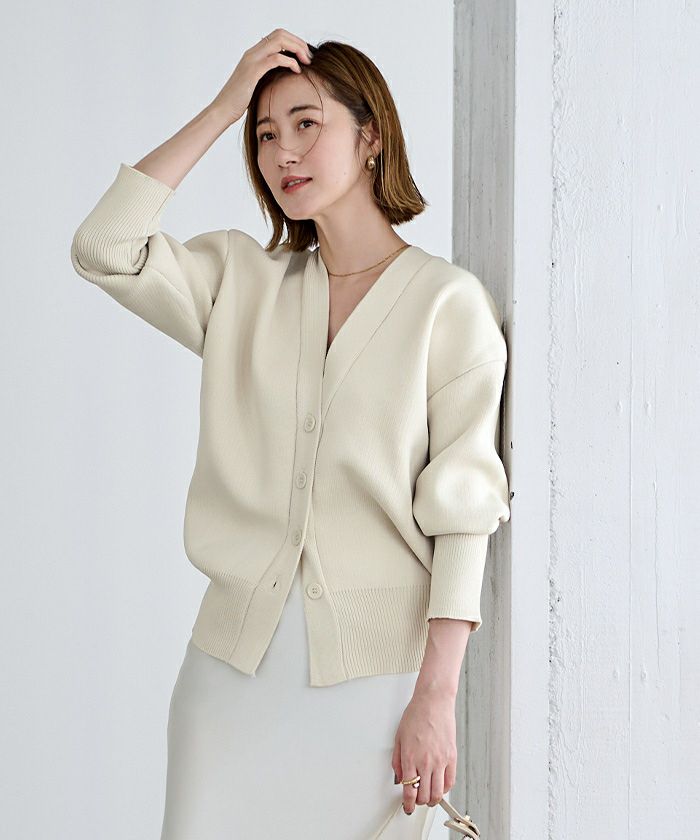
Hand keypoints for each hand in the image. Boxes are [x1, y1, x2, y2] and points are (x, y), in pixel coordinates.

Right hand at [209, 28, 313, 127]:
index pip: (277, 36)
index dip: (293, 41)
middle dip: (298, 42)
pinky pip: (276, 58)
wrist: (223, 109)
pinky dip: (290, 61)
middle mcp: (252, 53)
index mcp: (254, 54)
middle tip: (309, 57)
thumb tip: (281, 79)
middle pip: (280, 34)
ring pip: (279, 41)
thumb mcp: (256, 85)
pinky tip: (296, 70)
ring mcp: (252, 60)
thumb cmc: (240, 101)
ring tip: (306, 62)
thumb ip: (266, 76)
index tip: (304, 55)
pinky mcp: (253, 71)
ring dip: (297, 48)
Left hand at [392, 685, 457, 814]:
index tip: (407, 808)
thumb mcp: (399, 737)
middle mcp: (426, 762)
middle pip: (424, 796)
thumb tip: (400, 777)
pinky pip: (450, 781)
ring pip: (439, 793)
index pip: (409, 791)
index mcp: (410, 757)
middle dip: (419, 802)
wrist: (433, 702)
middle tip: (416, 800)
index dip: (408, 804)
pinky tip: (440, 786)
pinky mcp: (452, 757)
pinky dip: (445, 789)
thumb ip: (397, 761)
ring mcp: (441, 760)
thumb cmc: (416, 715)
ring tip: (428, 796)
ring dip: (432, 799)